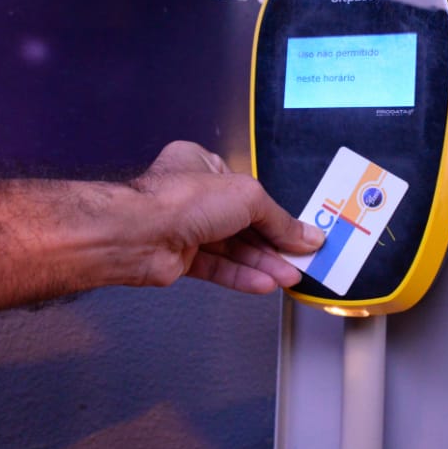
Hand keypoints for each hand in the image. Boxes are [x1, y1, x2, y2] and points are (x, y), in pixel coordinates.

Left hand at [129, 141, 322, 293]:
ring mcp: (184, 227)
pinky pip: (217, 267)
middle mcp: (192, 195)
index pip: (248, 192)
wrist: (139, 234)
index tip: (300, 232)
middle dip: (273, 244)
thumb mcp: (248, 198)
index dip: (275, 214)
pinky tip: (264, 283)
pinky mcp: (179, 257)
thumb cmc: (181, 199)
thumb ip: (280, 221)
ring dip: (262, 264)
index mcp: (202, 164)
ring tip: (290, 277)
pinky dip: (241, 276)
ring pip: (231, 248)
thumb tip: (307, 236)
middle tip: (300, 260)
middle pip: (243, 223)